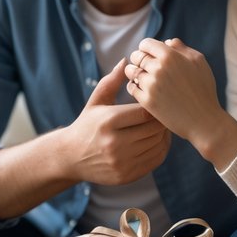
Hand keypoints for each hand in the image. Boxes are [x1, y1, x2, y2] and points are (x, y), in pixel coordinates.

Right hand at [63, 58, 169, 184]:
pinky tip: (157, 140)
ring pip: (157, 145)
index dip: (155, 106)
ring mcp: (121, 162)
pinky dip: (161, 149)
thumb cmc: (86, 124)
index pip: (144, 112)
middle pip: (154, 129)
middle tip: (165, 113)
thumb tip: (126, 61)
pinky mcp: (126, 175)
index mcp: (108, 121)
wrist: (70, 157)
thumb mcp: (96, 101)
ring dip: (163, 135)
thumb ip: (112, 81)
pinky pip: (155, 160)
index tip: (158, 101)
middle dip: (161, 120)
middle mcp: (114, 143)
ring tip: (162, 126)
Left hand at [125, 38, 236, 167]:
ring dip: (135, 73)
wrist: (203, 120)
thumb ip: (182, 48)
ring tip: (144, 78)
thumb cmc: (204, 89)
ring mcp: (150, 85)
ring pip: (131, 72)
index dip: (147, 48)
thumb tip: (167, 42)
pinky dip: (135, 87)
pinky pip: (131, 88)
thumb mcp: (199, 62)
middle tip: (146, 67)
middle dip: (139, 60)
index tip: (150, 55)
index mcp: (170, 56)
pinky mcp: (146, 101)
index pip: (145, 44)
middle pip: (136, 57)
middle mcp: (158, 68)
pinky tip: (144, 89)